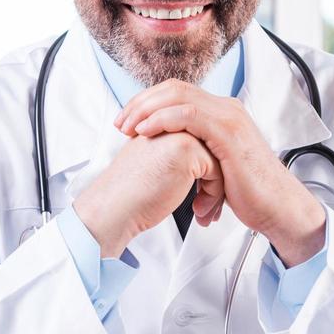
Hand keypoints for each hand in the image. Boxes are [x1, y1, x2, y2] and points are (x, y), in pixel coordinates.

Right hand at [73, 131, 224, 257]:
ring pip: (219, 160)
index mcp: (163, 122)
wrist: (114, 206)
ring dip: (216, 190)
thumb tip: (202, 163)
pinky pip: (217, 172)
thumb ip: (174, 152)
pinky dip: (213, 195)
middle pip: (213, 150)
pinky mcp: (189, 149)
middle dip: (215, 181)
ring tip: (203, 211)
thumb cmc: (130, 192)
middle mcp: (174, 122)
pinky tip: (198, 210)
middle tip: (208, 205)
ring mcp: (182, 133)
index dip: (204, 173)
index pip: (202, 143)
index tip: (202, 195)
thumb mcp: (154, 161)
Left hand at [114, 80, 325, 266]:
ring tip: (127, 128)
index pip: (177, 92)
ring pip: (178, 96)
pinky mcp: (228, 132)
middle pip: (173, 88)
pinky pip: (189, 114)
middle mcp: (226, 108)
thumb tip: (170, 157)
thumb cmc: (248, 192)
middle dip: (141, 103)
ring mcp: (228, 117)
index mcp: (221, 112)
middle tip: (120, 123)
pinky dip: (162, 119)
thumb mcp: (215, 165)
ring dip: (146, 110)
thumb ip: (196, 152)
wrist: (276, 207)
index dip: (146, 103)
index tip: (126, 122)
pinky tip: (146, 131)